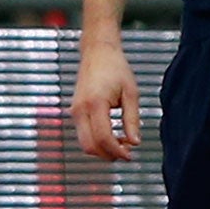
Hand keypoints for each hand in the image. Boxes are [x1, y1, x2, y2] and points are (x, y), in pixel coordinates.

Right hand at [70, 36, 139, 160]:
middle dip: (108, 155)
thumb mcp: (131, 93)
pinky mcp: (75, 112)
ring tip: (123, 142)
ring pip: (85, 143)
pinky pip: (84, 135)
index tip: (130, 155)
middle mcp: (80, 110)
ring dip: (103, 149)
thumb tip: (135, 142)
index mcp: (95, 104)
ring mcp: (75, 111)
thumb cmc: (116, 68)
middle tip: (127, 152)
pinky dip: (97, 141)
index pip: (103, 138)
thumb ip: (132, 119)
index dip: (116, 151)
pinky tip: (114, 136)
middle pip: (89, 146)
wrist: (98, 53)